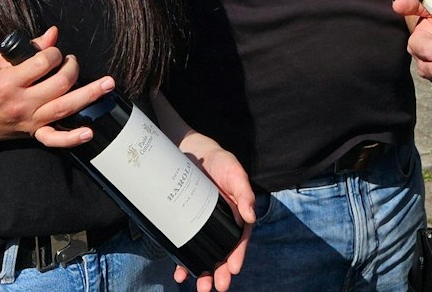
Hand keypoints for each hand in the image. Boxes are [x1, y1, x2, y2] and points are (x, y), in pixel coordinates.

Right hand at [0, 27, 113, 151]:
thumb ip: (26, 48)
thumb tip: (52, 33)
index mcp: (9, 82)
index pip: (44, 63)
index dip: (54, 53)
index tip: (54, 52)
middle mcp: (21, 103)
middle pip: (60, 84)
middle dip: (72, 68)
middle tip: (72, 61)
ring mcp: (28, 120)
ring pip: (64, 108)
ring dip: (89, 95)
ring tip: (107, 84)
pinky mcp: (32, 133)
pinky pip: (54, 139)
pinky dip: (73, 138)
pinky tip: (89, 131)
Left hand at [171, 131, 255, 291]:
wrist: (193, 152)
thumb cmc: (220, 163)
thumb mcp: (235, 173)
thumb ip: (244, 192)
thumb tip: (251, 215)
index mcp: (237, 215)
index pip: (239, 240)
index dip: (237, 256)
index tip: (233, 269)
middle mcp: (221, 225)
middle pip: (222, 253)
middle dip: (220, 272)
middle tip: (217, 287)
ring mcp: (203, 226)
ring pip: (205, 254)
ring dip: (203, 272)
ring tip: (200, 287)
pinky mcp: (187, 224)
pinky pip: (186, 246)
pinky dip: (184, 261)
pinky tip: (180, 274)